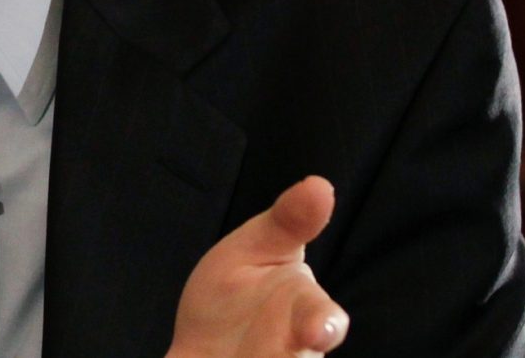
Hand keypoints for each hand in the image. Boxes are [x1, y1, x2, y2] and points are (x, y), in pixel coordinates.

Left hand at [167, 176, 349, 357]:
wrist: (202, 346)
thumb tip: (320, 184)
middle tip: (301, 344)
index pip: (322, 321)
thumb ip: (287, 222)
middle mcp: (293, 353)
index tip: (317, 331)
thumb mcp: (255, 248)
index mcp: (303, 314)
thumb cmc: (238, 292)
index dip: (322, 326)